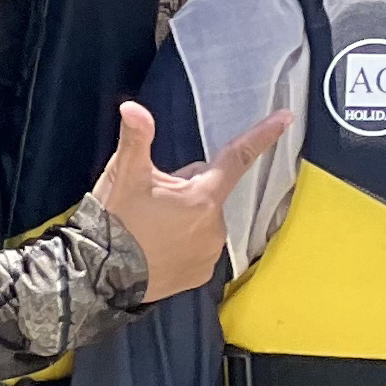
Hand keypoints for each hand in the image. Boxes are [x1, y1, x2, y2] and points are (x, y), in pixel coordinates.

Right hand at [92, 102, 288, 302]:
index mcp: (203, 197)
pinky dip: (183, 243)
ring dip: (185, 218)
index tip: (286, 118)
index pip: (238, 157)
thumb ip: (136, 138)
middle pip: (209, 192)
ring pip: (203, 220)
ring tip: (151, 227)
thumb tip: (133, 108)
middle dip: (188, 190)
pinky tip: (157, 247)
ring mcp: (210, 254)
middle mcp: (215, 226)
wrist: (100, 277)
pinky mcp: (200, 275)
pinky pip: (198, 247)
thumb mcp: (124, 175)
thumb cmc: (115, 221)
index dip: (263, 135)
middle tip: (154, 200)